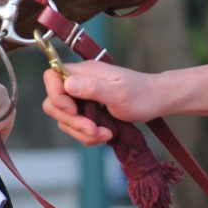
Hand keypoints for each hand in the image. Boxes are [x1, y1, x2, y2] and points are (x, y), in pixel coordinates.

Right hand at [40, 60, 162, 146]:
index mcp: (83, 72)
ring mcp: (82, 98)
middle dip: (71, 121)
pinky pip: (76, 127)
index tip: (74, 110)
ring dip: (81, 132)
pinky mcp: (87, 111)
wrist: (157, 101)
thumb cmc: (142, 95)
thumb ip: (92, 88)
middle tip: (93, 129)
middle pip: (54, 103)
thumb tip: (67, 84)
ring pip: (64, 119)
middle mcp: (79, 83)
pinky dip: (88, 135)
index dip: (57, 97)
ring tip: (105, 134)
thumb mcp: (118, 93)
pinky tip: (106, 134)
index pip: (51, 78)